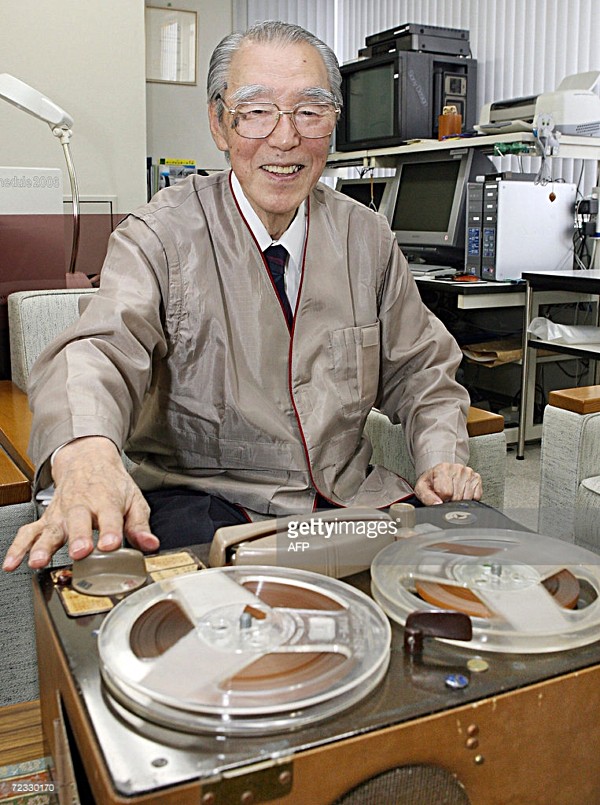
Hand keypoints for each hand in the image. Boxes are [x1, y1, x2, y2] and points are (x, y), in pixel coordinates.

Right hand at [2, 436, 159, 570]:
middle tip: (80, 552)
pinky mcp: (46, 519)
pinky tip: (12, 563)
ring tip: (38, 561)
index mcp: (106, 501)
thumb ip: (140, 526)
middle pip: (78, 522)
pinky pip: (28, 533)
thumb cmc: (112, 485)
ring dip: (43, 546)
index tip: (111, 545)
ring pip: (50, 530)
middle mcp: (81, 507)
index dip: (111, 531)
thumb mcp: (133, 501)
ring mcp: (61, 514)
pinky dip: (18, 548)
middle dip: (78, 537)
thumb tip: (151, 545)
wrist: (87, 460)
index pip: (110, 517)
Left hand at [414, 463, 482, 505]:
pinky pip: (476, 497)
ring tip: (453, 494)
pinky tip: (462, 493)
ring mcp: (469, 472)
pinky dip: (469, 499)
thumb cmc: (432, 481)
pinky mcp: (477, 478)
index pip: (446, 492)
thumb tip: (438, 504)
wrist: (440, 473)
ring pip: (467, 498)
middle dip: (450, 501)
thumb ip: (427, 497)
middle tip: (445, 496)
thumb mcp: (422, 488)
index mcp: (443, 468)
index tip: (439, 496)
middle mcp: (457, 468)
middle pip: (457, 497)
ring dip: (460, 500)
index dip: (441, 499)